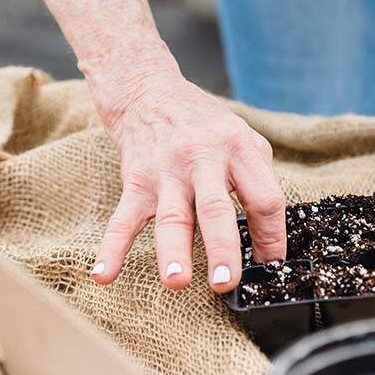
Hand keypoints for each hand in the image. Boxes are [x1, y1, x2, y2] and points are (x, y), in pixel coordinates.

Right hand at [89, 69, 286, 291]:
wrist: (149, 93)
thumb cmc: (205, 126)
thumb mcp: (244, 139)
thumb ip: (259, 182)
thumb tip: (268, 243)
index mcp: (237, 149)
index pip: (264, 198)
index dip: (271, 236)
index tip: (269, 265)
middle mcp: (202, 159)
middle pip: (215, 208)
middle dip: (221, 248)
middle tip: (225, 282)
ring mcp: (165, 172)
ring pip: (170, 216)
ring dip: (173, 251)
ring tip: (177, 281)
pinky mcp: (136, 182)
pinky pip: (122, 220)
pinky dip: (111, 249)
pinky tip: (103, 275)